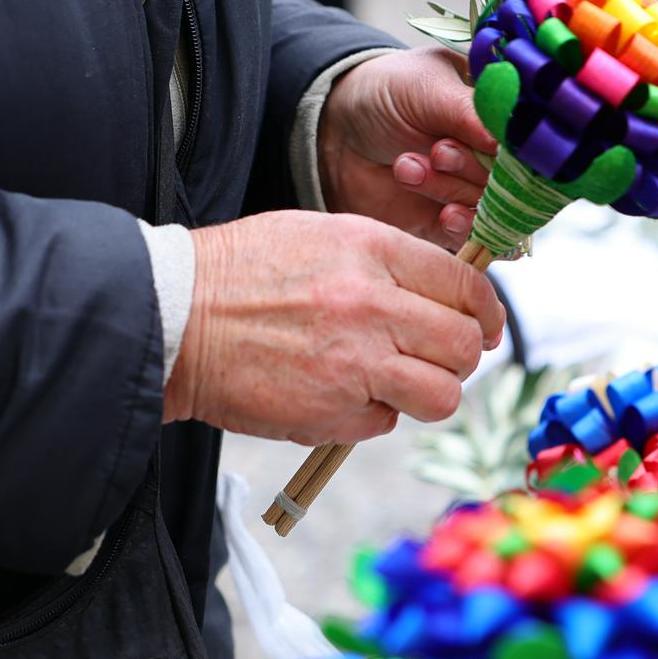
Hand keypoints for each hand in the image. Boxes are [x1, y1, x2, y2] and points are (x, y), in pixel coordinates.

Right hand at [164, 212, 504, 443]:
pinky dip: (370, 414)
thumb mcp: (320, 236)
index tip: (484, 326)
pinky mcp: (334, 411)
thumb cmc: (242, 275)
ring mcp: (356, 363)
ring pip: (442, 394)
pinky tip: (336, 393)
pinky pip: (385, 422)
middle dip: (460, 357)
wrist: (172, 316)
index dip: (485, 313)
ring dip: (427, 394)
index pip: (465, 287)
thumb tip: (445, 295)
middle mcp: (373, 305)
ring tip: (395, 382)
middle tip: (437, 358)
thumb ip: (387, 263)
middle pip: (464, 345)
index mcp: (372, 251)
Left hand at [318, 48, 497, 248]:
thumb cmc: (386, 92)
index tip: (490, 146)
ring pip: (492, 209)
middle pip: (514, 181)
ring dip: (454, 191)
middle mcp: (495, 155)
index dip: (517, 152)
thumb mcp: (429, 86)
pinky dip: (464, 229)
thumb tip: (513, 144)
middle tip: (438, 151)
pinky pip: (476, 238)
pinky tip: (445, 214)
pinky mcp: (450, 222)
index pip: (533, 142)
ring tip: (409, 167)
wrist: (333, 128)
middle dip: (475, 170)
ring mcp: (474, 190)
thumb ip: (472, 113)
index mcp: (501, 114)